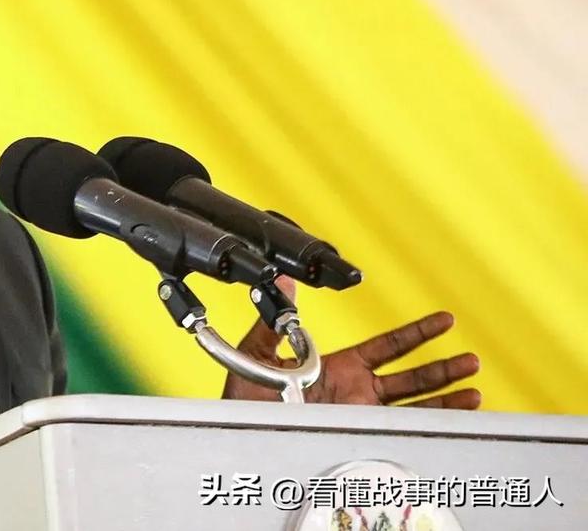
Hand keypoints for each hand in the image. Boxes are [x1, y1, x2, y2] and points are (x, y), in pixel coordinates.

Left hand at [222, 277, 480, 408]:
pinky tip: (454, 416)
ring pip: (413, 404)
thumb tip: (280, 281)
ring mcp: (360, 414)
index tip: (445, 321)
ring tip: (474, 389)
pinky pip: (399, 427)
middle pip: (410, 377)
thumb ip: (274, 318)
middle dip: (442, 368)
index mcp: (339, 368)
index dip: (416, 335)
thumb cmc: (246, 398)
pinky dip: (429, 422)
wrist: (239, 430)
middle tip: (471, 359)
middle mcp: (356, 391)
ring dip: (444, 397)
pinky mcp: (358, 433)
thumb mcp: (258, 350)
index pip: (387, 347)